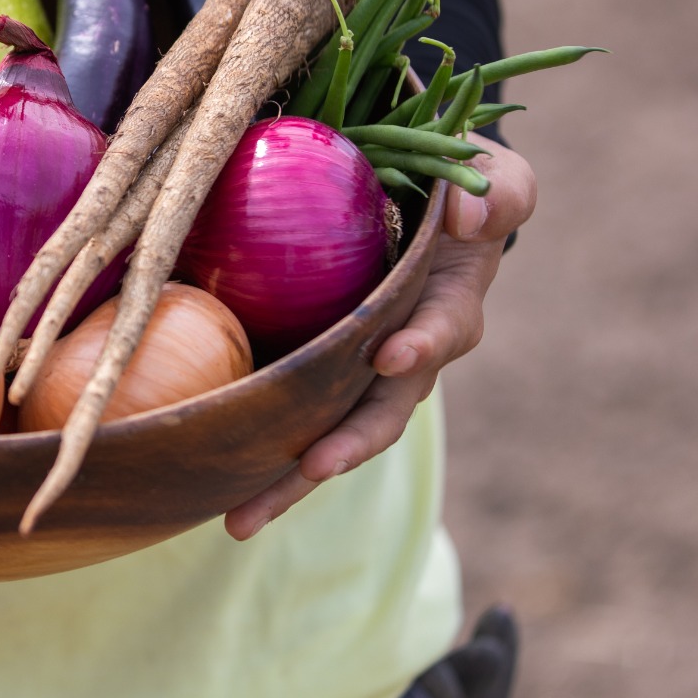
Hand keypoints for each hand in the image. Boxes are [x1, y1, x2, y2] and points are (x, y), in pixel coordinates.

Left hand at [224, 137, 535, 540]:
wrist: (416, 209)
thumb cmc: (459, 190)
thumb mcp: (495, 180)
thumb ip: (498, 192)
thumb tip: (471, 213)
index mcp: (447, 311)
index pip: (440, 332)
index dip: (421, 346)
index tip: (392, 355)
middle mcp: (401, 359)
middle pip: (379, 415)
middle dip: (347, 445)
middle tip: (315, 466)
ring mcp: (352, 375)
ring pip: (324, 436)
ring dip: (288, 480)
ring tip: (241, 517)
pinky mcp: (307, 374)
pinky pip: (281, 417)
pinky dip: (247, 451)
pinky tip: (199, 480)